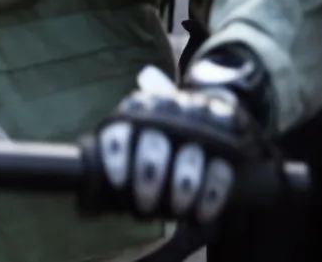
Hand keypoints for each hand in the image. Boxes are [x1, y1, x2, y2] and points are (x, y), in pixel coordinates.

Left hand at [84, 65, 261, 226]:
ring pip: (190, 154)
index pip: (121, 131)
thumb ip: (120, 159)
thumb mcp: (138, 140)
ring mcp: (202, 118)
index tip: (117, 180)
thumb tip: (91, 192)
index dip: (118, 154)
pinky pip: (222, 165)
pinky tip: (203, 212)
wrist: (210, 114)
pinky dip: (213, 191)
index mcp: (139, 111)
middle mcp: (169, 109)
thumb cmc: (162, 140)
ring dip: (184, 184)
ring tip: (179, 208)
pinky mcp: (230, 133)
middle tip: (145, 202)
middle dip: (150, 173)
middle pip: (154, 141)